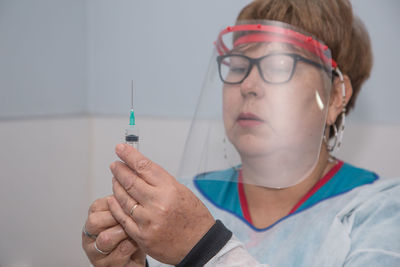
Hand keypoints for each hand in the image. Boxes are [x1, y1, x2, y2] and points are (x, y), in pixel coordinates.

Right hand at [82, 196, 145, 266]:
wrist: (136, 256)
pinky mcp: (106, 265)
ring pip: (105, 238)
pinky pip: (120, 252)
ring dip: (125, 232)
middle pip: (94, 222)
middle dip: (116, 217)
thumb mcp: (126, 214)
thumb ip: (124, 202)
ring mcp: (96, 252)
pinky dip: (133, 244)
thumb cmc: (132, 231)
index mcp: (94, 218)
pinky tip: (140, 240)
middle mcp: (90, 236)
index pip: (97, 206)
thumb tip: (132, 181)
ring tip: (137, 228)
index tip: (131, 200)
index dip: (115, 202)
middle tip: (132, 216)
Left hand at [108, 144, 214, 264]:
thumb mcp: (182, 192)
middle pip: (130, 181)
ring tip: (115, 180)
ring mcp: (148, 220)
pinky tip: (113, 199)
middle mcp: (157, 203)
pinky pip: (122, 217)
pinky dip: (116, 206)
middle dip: (119, 170)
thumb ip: (160, 182)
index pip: (144, 166)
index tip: (120, 148)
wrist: (199, 244)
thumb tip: (140, 170)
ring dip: (116, 186)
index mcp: (170, 189)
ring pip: (123, 198)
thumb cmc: (194, 218)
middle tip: (115, 165)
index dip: (129, 155)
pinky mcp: (141, 235)